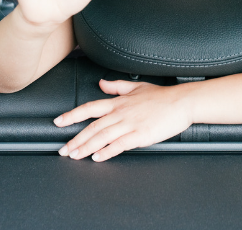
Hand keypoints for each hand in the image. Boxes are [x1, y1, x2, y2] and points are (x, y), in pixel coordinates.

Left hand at [54, 80, 194, 161]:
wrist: (181, 102)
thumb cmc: (162, 96)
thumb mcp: (136, 87)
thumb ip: (116, 86)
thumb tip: (101, 83)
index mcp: (119, 102)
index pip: (90, 108)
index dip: (73, 115)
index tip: (59, 122)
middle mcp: (121, 112)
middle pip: (92, 126)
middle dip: (75, 139)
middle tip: (63, 149)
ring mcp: (130, 124)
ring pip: (102, 136)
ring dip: (86, 147)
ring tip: (75, 156)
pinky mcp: (140, 135)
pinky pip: (119, 145)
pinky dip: (106, 152)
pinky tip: (97, 158)